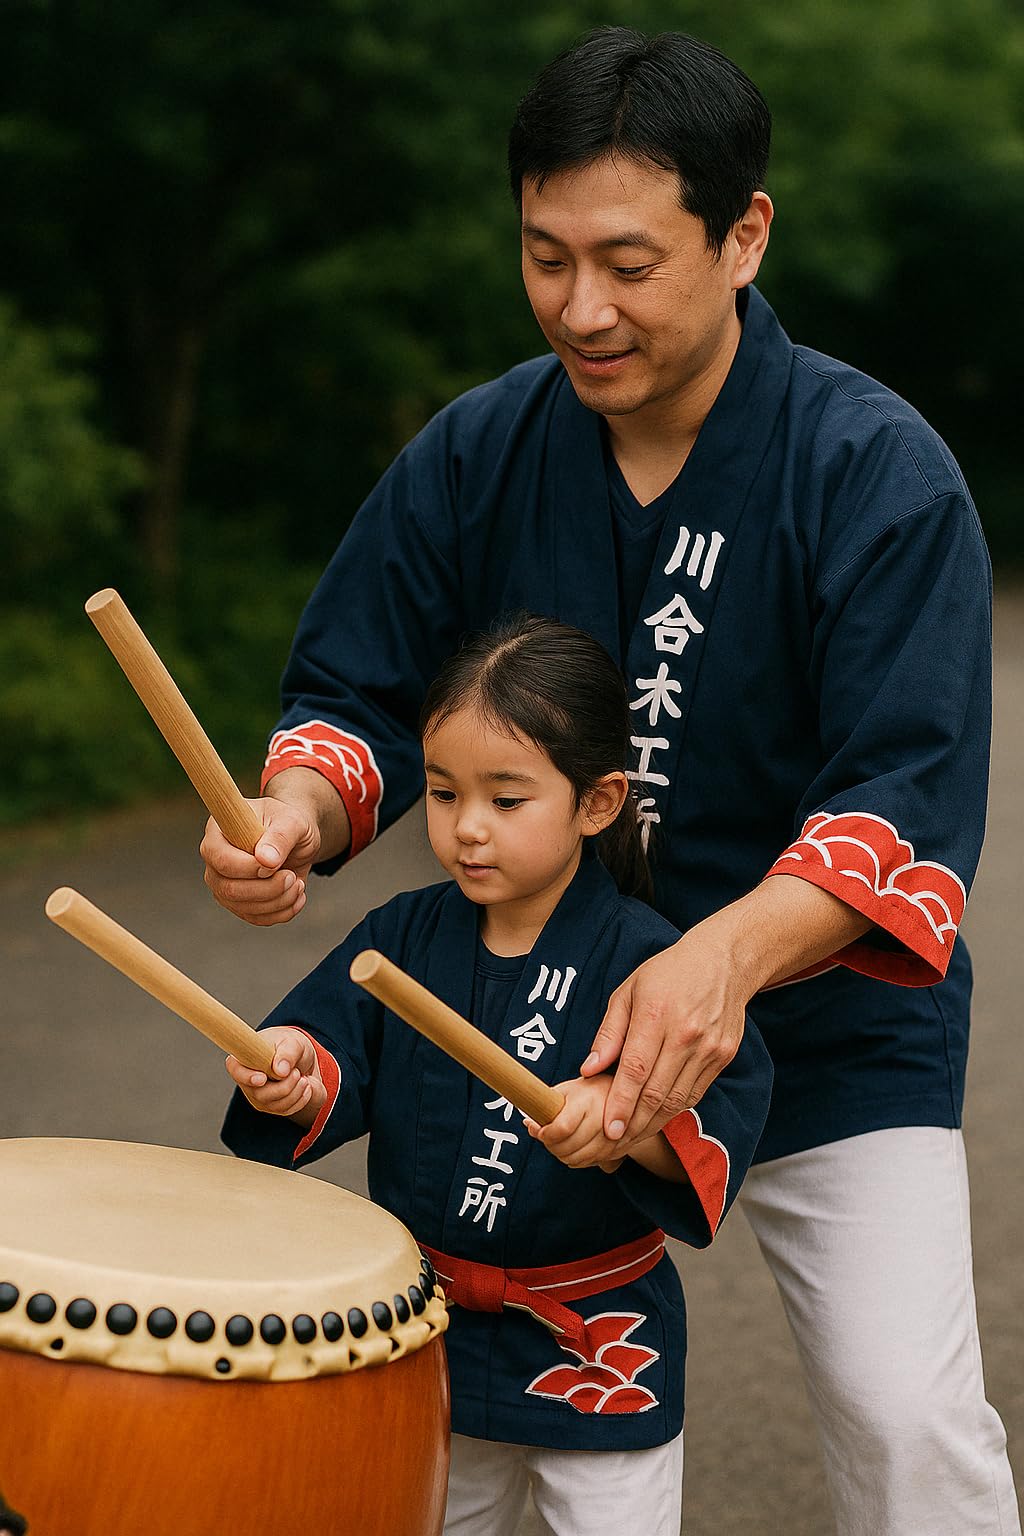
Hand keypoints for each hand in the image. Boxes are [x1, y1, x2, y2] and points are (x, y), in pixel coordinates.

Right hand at [200, 797, 318, 924]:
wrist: (296, 840)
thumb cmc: (289, 823)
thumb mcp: (292, 821)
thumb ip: (280, 837)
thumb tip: (266, 860)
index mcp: (219, 832)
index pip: (221, 859)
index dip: (248, 868)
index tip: (275, 864)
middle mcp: (215, 861)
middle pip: (230, 889)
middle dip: (268, 889)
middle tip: (292, 877)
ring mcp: (224, 885)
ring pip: (245, 908)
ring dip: (279, 901)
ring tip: (297, 883)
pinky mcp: (239, 903)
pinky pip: (257, 918)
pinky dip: (283, 911)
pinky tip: (296, 895)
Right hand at [225, 1026, 325, 1125]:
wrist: (302, 1059)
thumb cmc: (290, 1046)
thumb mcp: (293, 1042)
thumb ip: (287, 1053)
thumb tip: (280, 1070)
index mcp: (246, 1058)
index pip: (236, 1070)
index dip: (246, 1077)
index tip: (262, 1078)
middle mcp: (247, 1080)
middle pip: (259, 1094)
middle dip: (284, 1086)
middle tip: (296, 1072)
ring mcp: (258, 1096)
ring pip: (275, 1105)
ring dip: (295, 1092)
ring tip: (302, 1077)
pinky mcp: (271, 1106)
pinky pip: (286, 1110)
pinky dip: (301, 1098)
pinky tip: (305, 1085)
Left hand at [525, 1075, 625, 1171]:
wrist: (624, 1095)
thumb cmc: (589, 1091)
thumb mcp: (566, 1090)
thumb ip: (546, 1106)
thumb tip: (529, 1125)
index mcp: (587, 1099)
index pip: (562, 1127)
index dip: (546, 1134)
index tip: (539, 1130)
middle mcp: (604, 1117)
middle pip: (569, 1147)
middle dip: (552, 1146)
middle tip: (547, 1137)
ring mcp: (614, 1135)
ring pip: (580, 1159)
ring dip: (564, 1155)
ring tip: (560, 1142)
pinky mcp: (620, 1148)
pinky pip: (592, 1162)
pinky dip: (580, 1160)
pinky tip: (576, 1148)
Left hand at [582, 928, 746, 1148]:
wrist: (723, 962)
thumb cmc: (667, 974)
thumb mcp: (627, 991)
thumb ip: (609, 1033)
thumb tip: (589, 1069)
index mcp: (656, 1014)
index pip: (635, 1069)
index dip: (621, 1103)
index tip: (608, 1128)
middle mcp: (685, 1034)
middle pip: (657, 1091)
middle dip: (634, 1123)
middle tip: (614, 1142)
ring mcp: (708, 1048)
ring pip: (678, 1099)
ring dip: (653, 1122)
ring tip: (631, 1136)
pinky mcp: (723, 1056)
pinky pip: (695, 1092)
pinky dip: (675, 1109)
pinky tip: (656, 1117)